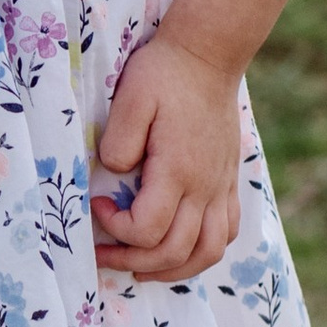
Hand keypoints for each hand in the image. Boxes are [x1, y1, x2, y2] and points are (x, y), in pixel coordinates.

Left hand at [94, 32, 243, 280]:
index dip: (116, 230)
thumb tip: (112, 176)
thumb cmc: (163, 74)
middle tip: (104, 253)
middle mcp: (205, 186)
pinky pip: (227, 233)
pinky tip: (180, 249)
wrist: (208, 55)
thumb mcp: (130, 99)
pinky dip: (203, 253)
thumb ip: (117, 142)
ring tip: (141, 269)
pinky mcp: (229, 182)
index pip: (148, 229)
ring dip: (173, 270)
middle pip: (175, 252)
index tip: (98, 204)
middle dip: (134, 261)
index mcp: (178, 170)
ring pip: (208, 253)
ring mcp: (221, 187)